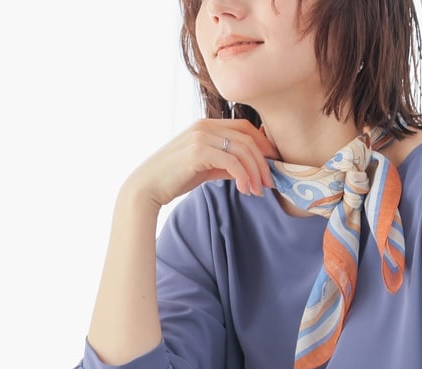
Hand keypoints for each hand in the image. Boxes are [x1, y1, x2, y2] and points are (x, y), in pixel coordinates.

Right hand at [120, 118, 277, 208]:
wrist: (148, 186)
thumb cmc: (175, 178)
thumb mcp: (205, 167)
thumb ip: (225, 164)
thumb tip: (248, 170)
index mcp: (207, 126)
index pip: (245, 127)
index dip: (264, 144)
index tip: (273, 164)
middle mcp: (205, 126)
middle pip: (248, 138)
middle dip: (264, 162)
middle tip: (270, 183)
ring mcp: (201, 137)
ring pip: (243, 150)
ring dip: (255, 172)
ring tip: (258, 191)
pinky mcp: (198, 152)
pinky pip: (232, 162)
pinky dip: (243, 177)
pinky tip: (245, 190)